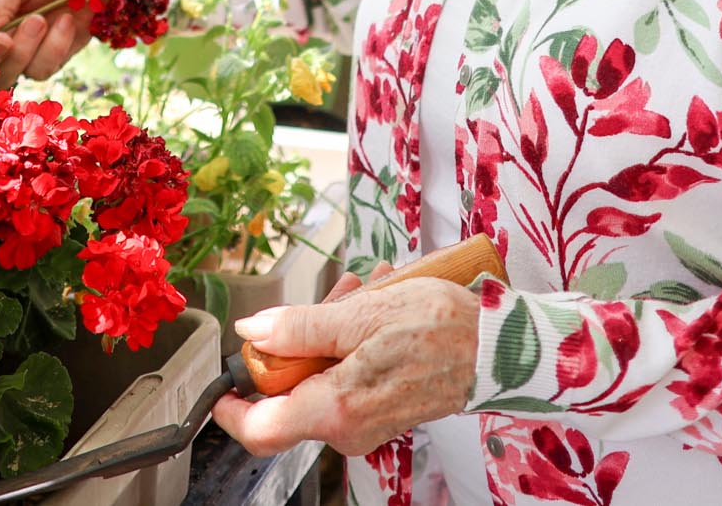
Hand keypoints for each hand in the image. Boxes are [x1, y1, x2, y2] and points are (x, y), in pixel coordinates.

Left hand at [210, 277, 478, 457]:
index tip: (220, 381)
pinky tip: (374, 307)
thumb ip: (300, 327)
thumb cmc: (443, 330)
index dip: (230, 407)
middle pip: (290, 390)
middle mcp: (347, 427)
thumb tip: (254, 331)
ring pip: (320, 375)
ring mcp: (365, 423)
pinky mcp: (381, 411)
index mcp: (336, 408)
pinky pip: (346, 377)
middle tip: (330, 297)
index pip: (259, 429)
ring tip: (363, 292)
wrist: (500, 349)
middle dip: (300, 338)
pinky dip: (352, 341)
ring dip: (331, 329)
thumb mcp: (362, 315)